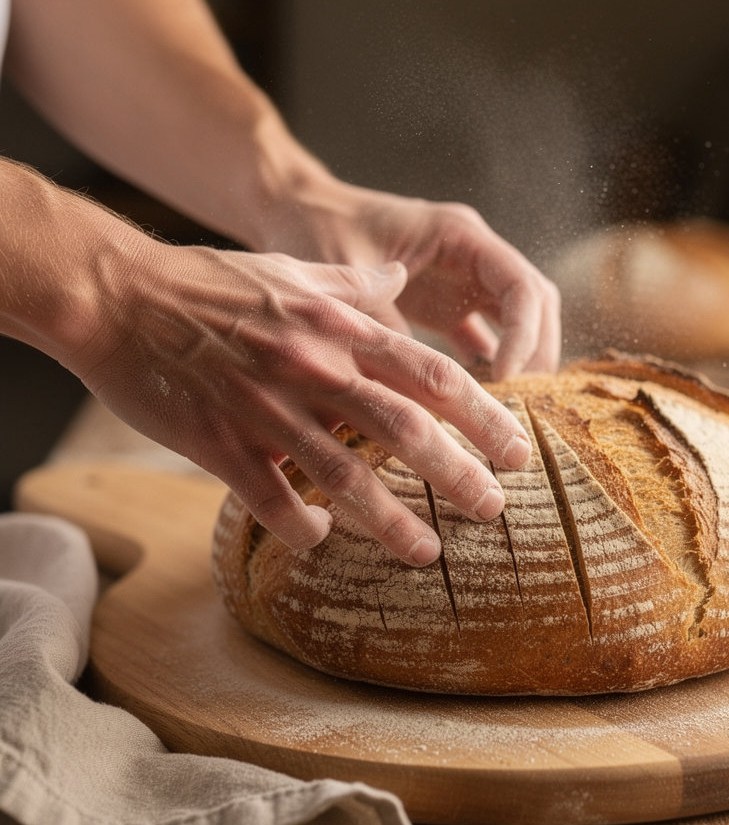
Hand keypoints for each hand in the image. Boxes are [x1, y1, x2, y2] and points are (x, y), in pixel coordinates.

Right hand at [73, 239, 533, 564]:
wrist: (114, 293)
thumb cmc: (207, 283)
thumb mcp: (293, 271)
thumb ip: (354, 284)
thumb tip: (399, 277)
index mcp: (340, 330)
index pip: (433, 375)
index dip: (484, 414)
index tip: (517, 447)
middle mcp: (316, 370)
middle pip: (407, 428)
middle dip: (459, 473)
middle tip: (494, 509)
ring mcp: (267, 409)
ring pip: (347, 474)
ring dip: (392, 521)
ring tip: (428, 554)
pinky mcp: (219, 443)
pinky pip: (271, 500)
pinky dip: (300, 526)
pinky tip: (318, 542)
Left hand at [255, 177, 561, 379]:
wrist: (290, 211)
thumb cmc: (316, 227)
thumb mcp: (347, 273)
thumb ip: (380, 322)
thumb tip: (402, 387)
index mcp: (458, 235)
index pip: (520, 285)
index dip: (524, 334)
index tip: (506, 379)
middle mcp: (471, 255)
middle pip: (534, 304)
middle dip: (536, 353)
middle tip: (520, 403)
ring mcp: (463, 280)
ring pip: (519, 322)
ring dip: (520, 362)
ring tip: (506, 409)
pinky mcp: (448, 305)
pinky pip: (487, 337)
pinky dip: (491, 368)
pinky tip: (480, 404)